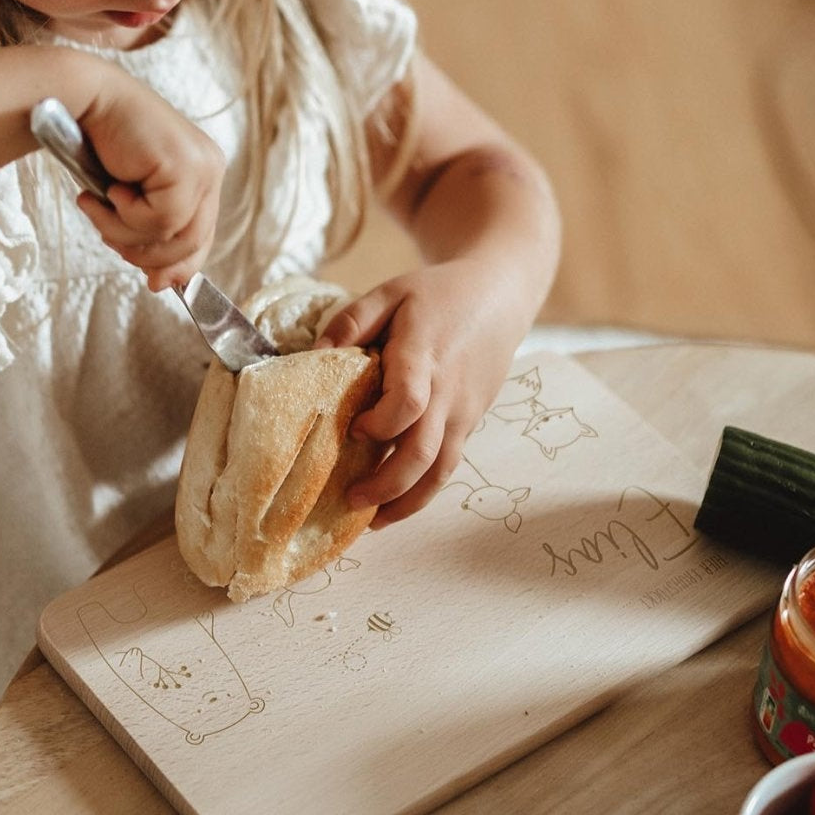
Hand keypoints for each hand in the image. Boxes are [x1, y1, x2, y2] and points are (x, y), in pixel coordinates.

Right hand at [75, 80, 224, 290]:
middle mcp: (210, 169)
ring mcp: (202, 167)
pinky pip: (158, 221)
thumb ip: (151, 233)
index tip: (152, 283)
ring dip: (125, 232)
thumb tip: (163, 283)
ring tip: (96, 207)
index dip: (177, 266)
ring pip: (172, 237)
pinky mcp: (185, 167)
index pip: (201, 237)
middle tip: (108, 239)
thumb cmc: (101, 144)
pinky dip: (123, 215)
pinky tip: (108, 188)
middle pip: (192, 244)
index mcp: (203, 174)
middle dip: (146, 254)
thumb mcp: (130, 198)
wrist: (83, 100)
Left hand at [314, 259, 532, 525]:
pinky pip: (449, 464)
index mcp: (424, 357)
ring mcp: (463, 412)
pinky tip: (396, 504)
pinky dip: (424, 490)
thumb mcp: (390, 293)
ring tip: (372, 521)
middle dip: (387, 485)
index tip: (352, 430)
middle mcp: (448, 392)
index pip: (407, 403)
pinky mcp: (469, 422)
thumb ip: (352, 322)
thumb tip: (315, 355)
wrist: (499, 296)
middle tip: (350, 500)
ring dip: (408, 501)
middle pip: (424, 452)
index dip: (379, 425)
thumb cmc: (437, 295)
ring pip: (442, 470)